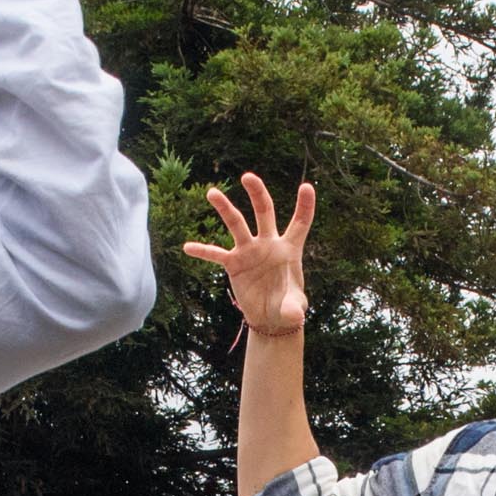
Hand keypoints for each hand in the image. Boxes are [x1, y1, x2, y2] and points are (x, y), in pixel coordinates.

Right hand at [180, 173, 314, 335]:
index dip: (305, 206)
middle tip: (248, 177)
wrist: (270, 317)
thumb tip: (296, 317)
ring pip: (237, 224)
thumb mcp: (293, 310)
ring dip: (225, 208)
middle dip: (257, 193)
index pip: (300, 223)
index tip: (307, 186)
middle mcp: (269, 244)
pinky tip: (187, 247)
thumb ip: (294, 310)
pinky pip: (216, 255)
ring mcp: (249, 251)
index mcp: (289, 249)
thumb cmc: (287, 308)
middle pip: (264, 212)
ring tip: (212, 193)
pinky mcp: (234, 264)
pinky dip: (203, 251)